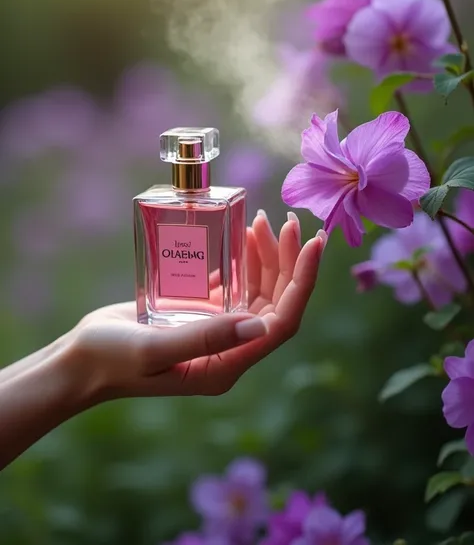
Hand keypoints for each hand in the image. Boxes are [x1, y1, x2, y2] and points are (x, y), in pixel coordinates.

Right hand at [71, 211, 326, 402]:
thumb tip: (261, 323)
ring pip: (257, 290)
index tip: (314, 243)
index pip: (282, 321)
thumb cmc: (112, 359)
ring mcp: (216, 330)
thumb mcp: (155, 348)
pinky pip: (233, 285)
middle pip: (275, 301)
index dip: (302, 282)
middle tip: (289, 221)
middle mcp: (229, 348)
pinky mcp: (200, 314)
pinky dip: (243, 260)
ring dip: (267, 257)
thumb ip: (206, 337)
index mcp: (227, 364)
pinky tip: (243, 236)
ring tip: (264, 221)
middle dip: (288, 261)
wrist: (80, 361)